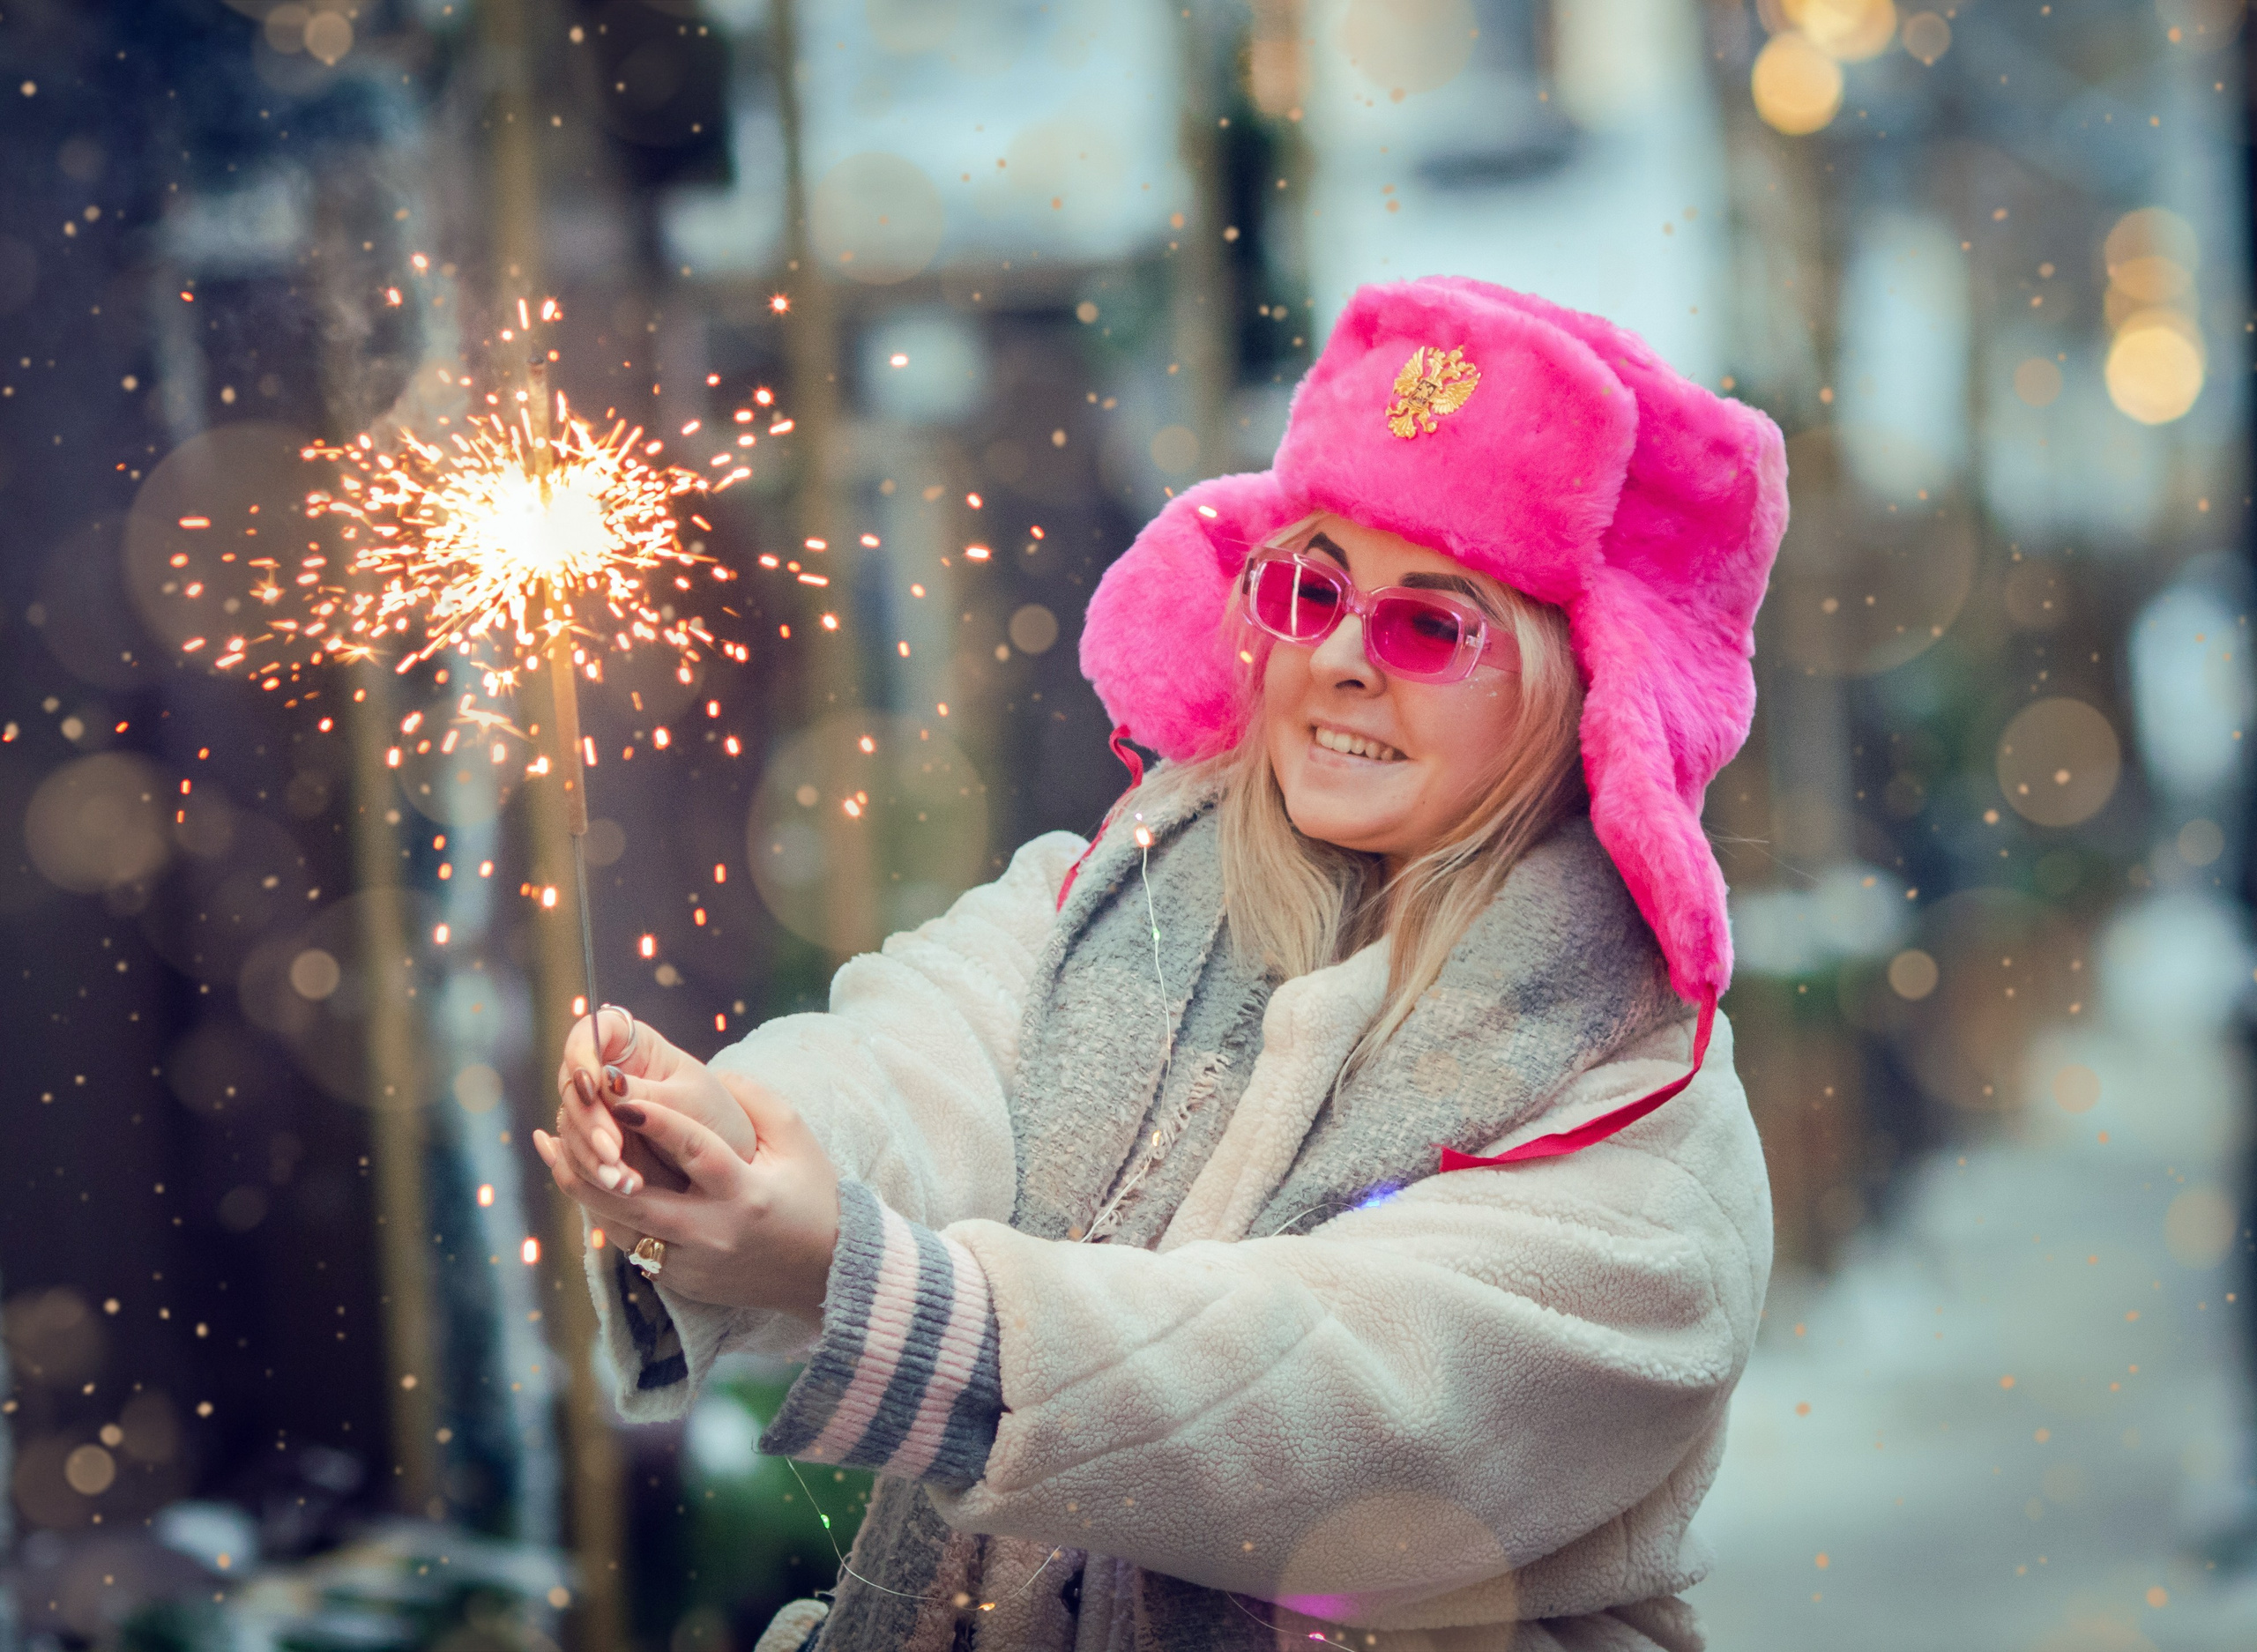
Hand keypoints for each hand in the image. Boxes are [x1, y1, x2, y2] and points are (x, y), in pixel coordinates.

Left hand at [533, 1075, 840, 1320]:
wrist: (824, 1272)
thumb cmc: (813, 1195)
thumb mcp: (798, 1141)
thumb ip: (758, 1100)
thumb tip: (716, 1071)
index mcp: (745, 1194)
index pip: (694, 1151)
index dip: (657, 1118)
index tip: (621, 1089)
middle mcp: (713, 1233)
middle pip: (633, 1200)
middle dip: (590, 1161)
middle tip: (558, 1124)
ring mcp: (693, 1265)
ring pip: (620, 1228)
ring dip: (584, 1188)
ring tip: (553, 1149)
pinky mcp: (681, 1282)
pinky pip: (631, 1246)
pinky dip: (607, 1212)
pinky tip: (585, 1181)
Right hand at [551, 1007, 757, 1195]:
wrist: (730, 1162)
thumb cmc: (718, 1118)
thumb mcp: (688, 1102)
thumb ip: (646, 1093)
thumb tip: (602, 1080)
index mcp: (633, 1045)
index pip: (592, 1032)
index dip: (582, 1053)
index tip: (591, 1087)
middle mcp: (608, 1073)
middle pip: (574, 1084)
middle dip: (588, 1120)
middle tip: (611, 1151)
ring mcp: (599, 1108)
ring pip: (571, 1123)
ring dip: (589, 1153)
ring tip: (620, 1179)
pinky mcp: (597, 1142)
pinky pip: (578, 1154)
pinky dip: (594, 1171)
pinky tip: (616, 1184)